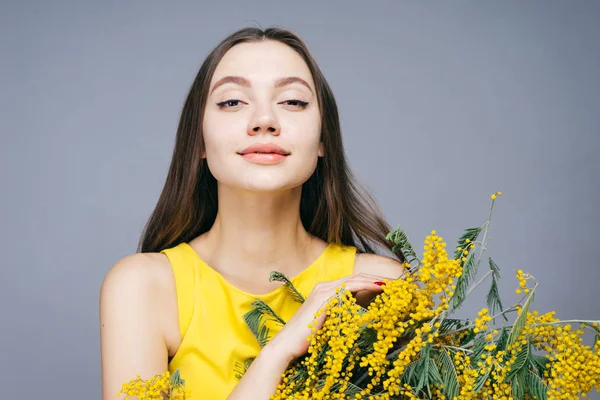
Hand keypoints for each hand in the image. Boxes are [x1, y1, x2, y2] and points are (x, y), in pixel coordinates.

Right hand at [266, 273, 388, 361]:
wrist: (286, 346)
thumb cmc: (306, 340)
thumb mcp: (329, 326)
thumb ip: (342, 318)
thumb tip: (358, 319)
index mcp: (326, 292)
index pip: (354, 282)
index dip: (372, 282)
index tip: (390, 287)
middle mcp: (324, 287)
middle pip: (357, 277)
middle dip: (378, 278)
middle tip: (397, 282)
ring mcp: (323, 290)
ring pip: (355, 279)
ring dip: (375, 279)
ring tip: (393, 283)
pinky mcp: (323, 297)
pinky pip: (349, 287)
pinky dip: (366, 285)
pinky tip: (379, 287)